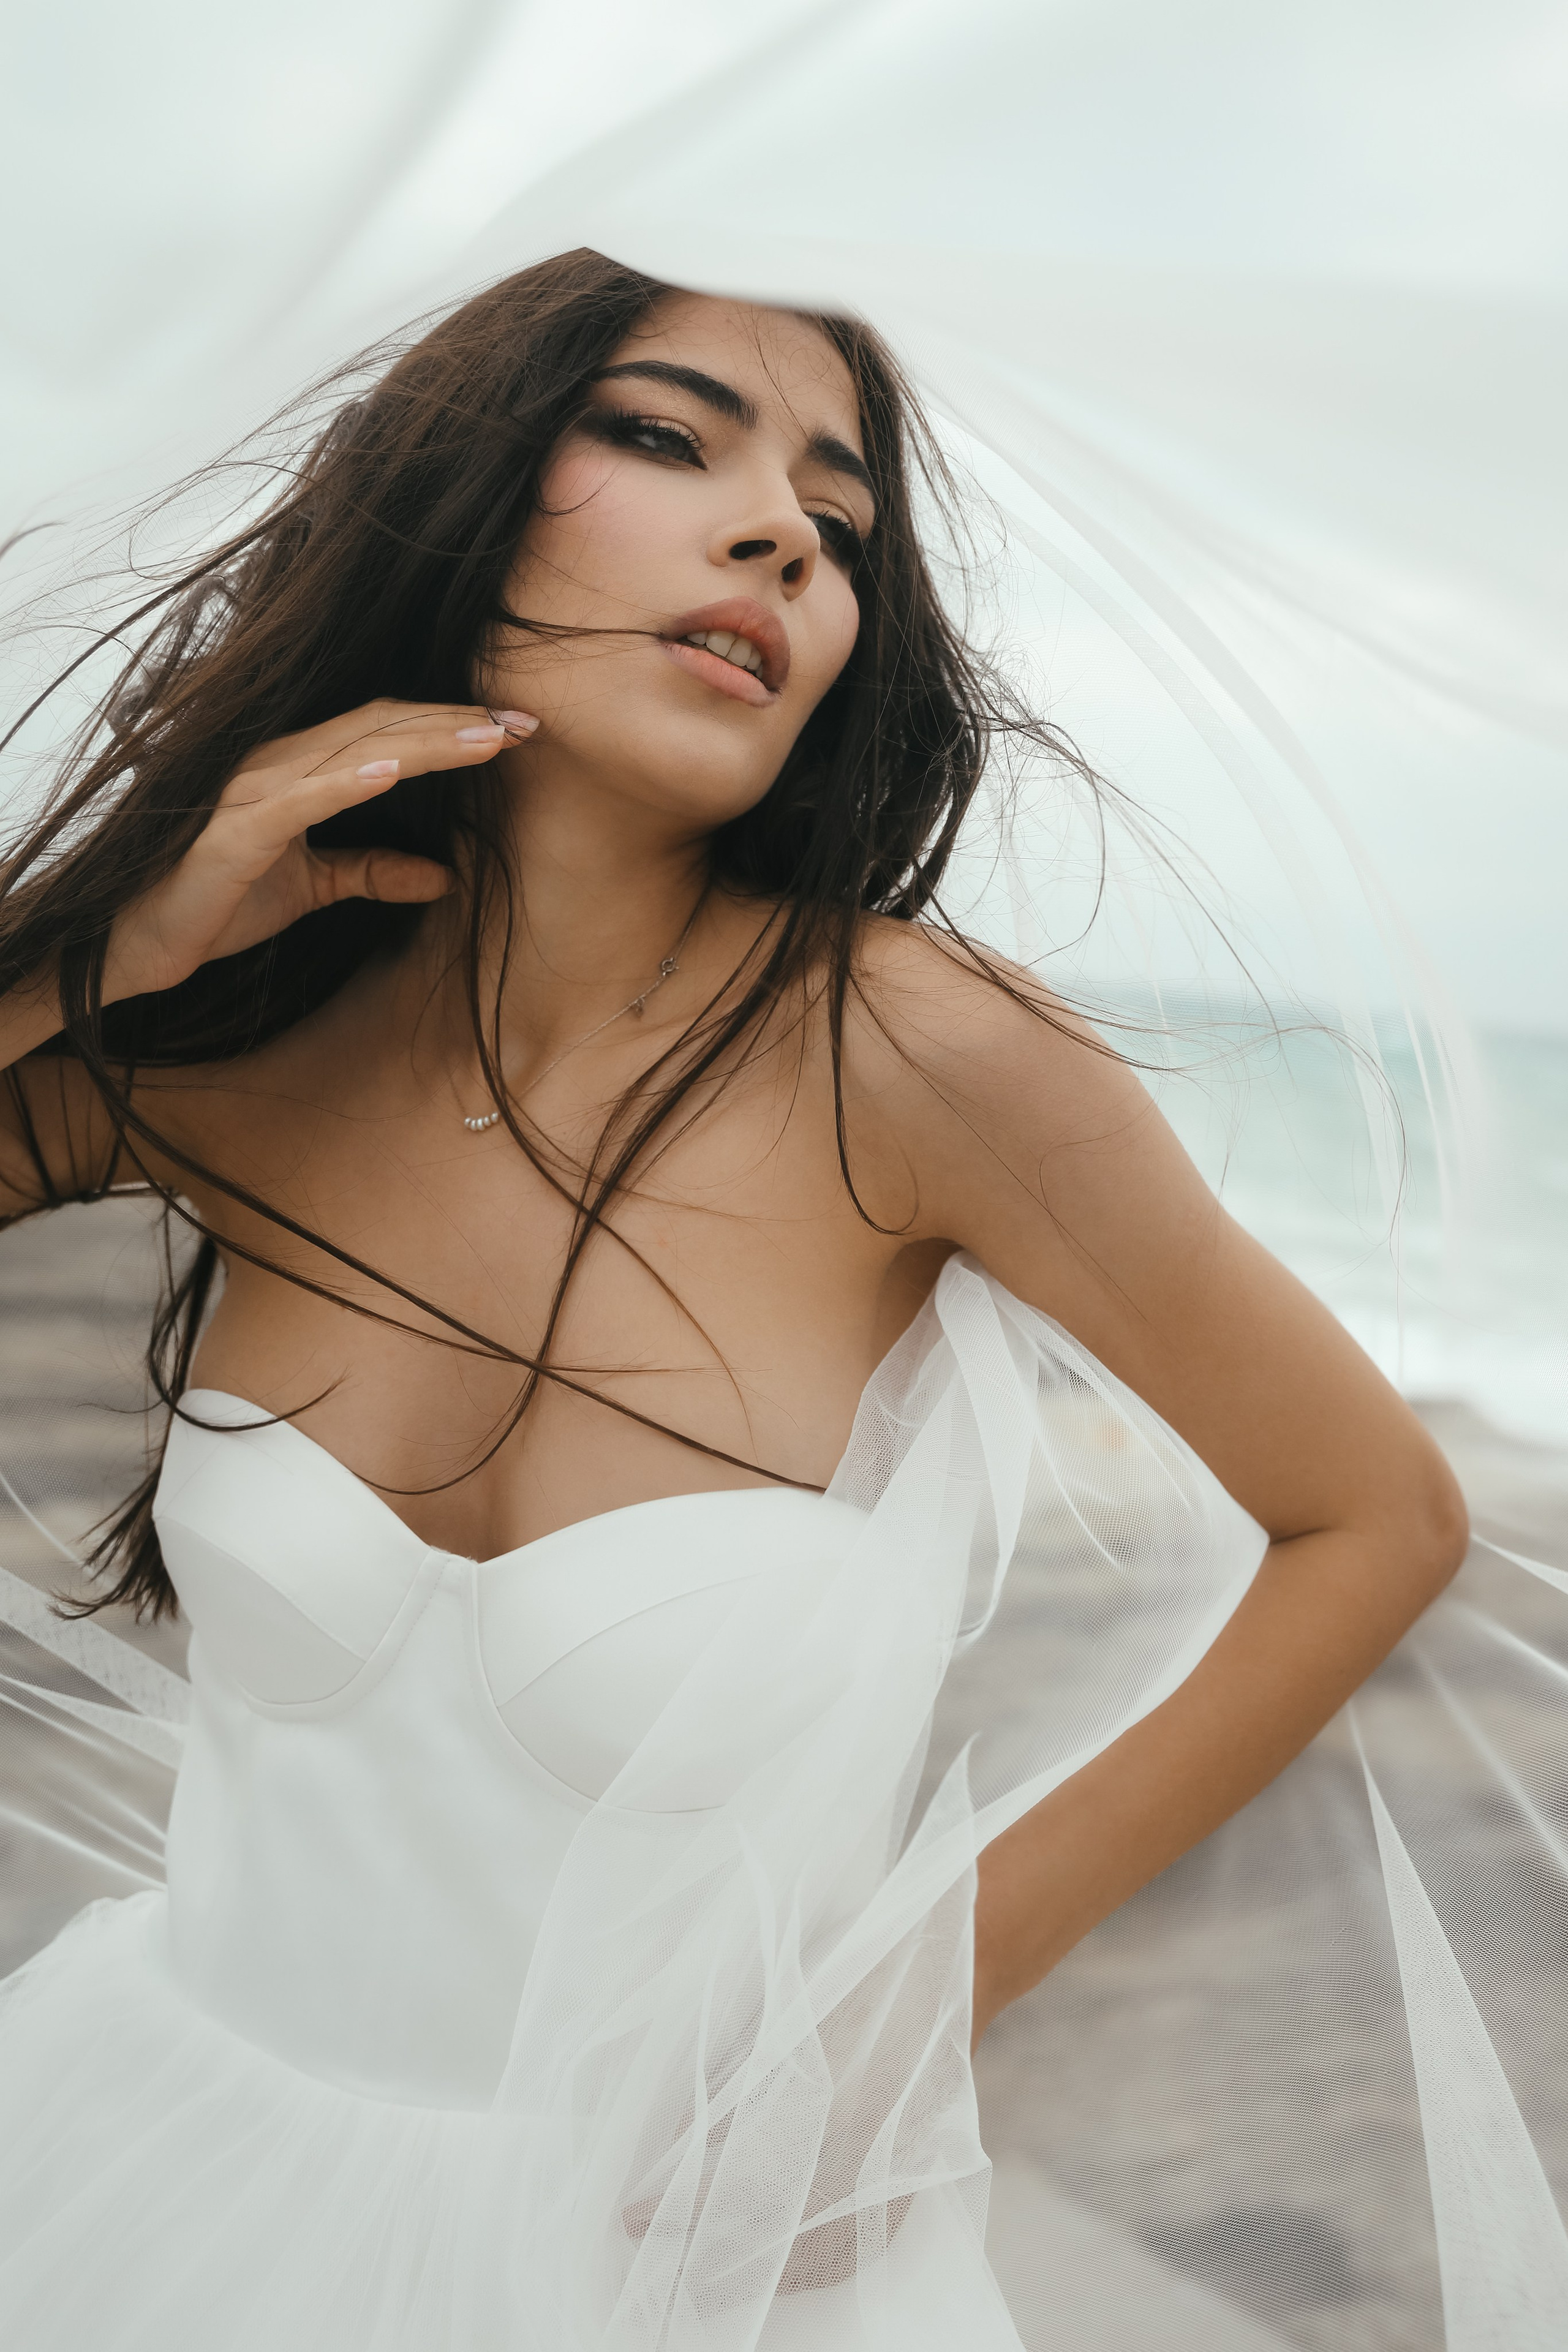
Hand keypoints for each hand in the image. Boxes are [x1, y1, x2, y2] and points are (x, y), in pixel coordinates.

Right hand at [101, 699, 536, 1002]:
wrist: (139, 943)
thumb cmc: (218, 903)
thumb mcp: (314, 887)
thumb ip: (373, 872)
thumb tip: (445, 879)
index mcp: (297, 769)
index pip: (388, 732)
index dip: (452, 727)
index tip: (517, 729)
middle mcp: (277, 765)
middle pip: (382, 726)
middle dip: (457, 722)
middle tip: (527, 722)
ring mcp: (253, 792)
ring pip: (353, 750)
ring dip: (424, 741)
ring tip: (487, 737)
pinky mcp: (235, 832)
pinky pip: (302, 797)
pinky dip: (350, 779)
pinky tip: (396, 769)